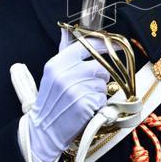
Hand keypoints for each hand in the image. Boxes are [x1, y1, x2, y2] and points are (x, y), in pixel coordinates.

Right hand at [26, 32, 109, 161]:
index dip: (105, 45)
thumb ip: (64, 51)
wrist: (43, 130)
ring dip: (98, 91)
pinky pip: (102, 98)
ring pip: (103, 83)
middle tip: (87, 87)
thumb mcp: (52, 73)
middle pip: (100, 67)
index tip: (117, 45)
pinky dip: (98, 104)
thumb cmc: (50, 101)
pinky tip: (85, 108)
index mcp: (57, 63)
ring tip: (83, 98)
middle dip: (99, 77)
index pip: (87, 45)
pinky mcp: (85, 104)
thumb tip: (66, 31)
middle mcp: (66, 74)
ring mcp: (76, 89)